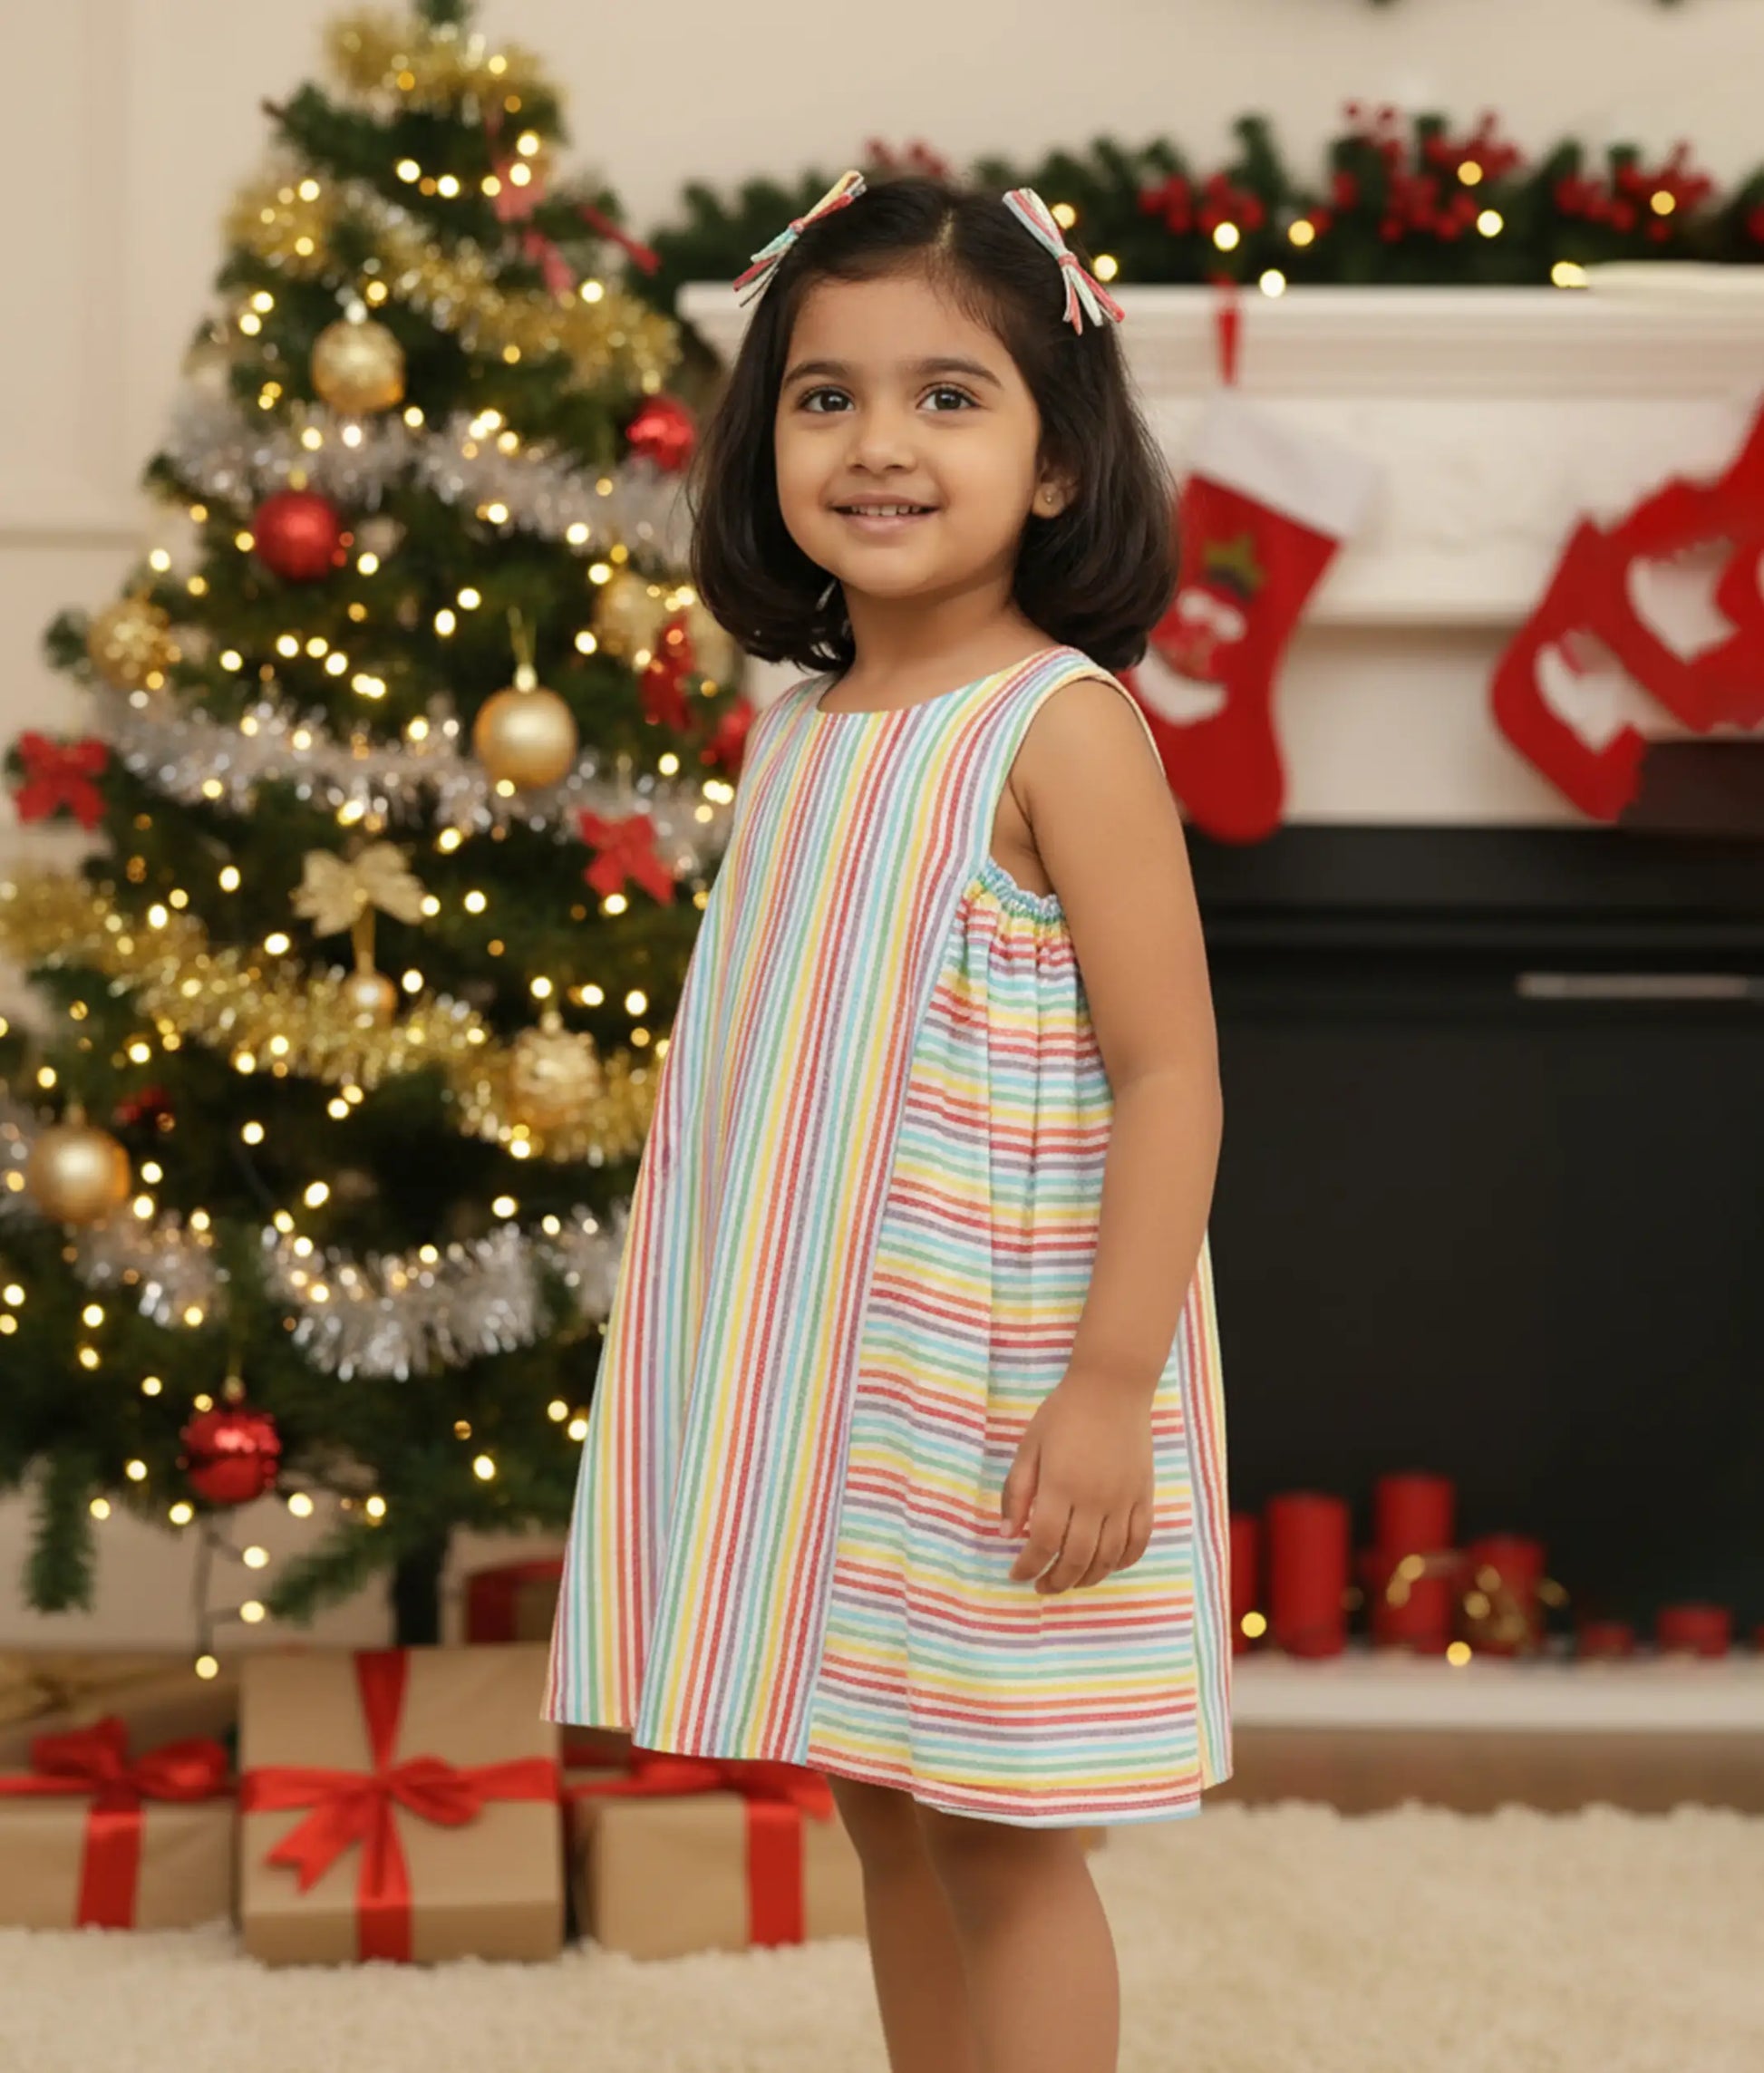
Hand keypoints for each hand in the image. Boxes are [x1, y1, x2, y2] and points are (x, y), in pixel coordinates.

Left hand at [999, 1373, 1155, 1593]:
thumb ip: (1018, 1491)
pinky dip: (1123, 1561)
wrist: (1113, 1387)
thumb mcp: (1030, 1446)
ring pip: (1108, 1557)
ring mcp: (1123, 1500)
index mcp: (1060, 1487)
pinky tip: (1107, 1566)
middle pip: (1076, 1558)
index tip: (1017, 1574)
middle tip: (1042, 1587)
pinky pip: (1138, 1541)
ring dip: (1087, 1578)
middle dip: (1056, 1581)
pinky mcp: (1144, 1496)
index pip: (1043, 1542)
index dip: (1029, 1566)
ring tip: (1070, 1582)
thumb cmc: (1064, 1413)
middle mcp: (1094, 1500)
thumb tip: (1007, 1534)